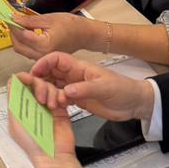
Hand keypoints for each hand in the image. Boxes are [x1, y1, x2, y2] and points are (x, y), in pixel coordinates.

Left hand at [8, 72, 82, 167]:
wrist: (53, 156)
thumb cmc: (33, 145)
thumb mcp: (16, 122)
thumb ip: (13, 102)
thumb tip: (11, 84)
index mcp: (19, 107)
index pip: (18, 86)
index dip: (22, 78)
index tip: (27, 78)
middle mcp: (32, 105)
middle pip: (34, 82)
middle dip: (38, 85)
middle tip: (41, 98)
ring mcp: (46, 106)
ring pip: (48, 86)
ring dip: (50, 92)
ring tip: (50, 106)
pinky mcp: (60, 108)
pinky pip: (60, 93)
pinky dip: (59, 95)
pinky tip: (58, 104)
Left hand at [9, 11, 91, 61]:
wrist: (84, 34)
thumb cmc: (71, 26)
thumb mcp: (49, 18)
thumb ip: (29, 20)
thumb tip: (14, 18)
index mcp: (44, 45)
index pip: (21, 35)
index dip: (13, 25)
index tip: (10, 17)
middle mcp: (42, 55)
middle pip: (18, 46)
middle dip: (13, 33)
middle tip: (13, 21)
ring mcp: (42, 59)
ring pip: (21, 50)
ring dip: (17, 38)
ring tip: (20, 25)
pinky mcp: (42, 58)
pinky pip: (27, 52)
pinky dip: (24, 42)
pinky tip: (26, 32)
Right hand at [27, 51, 154, 122]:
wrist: (134, 104)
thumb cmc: (123, 90)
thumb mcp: (105, 88)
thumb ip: (84, 89)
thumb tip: (65, 91)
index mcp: (80, 67)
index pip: (56, 59)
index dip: (43, 63)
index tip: (34, 74)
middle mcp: (74, 76)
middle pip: (50, 73)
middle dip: (41, 81)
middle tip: (39, 94)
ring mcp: (75, 87)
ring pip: (53, 86)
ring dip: (47, 93)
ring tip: (47, 103)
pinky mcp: (77, 100)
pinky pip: (59, 98)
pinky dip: (54, 102)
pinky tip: (52, 108)